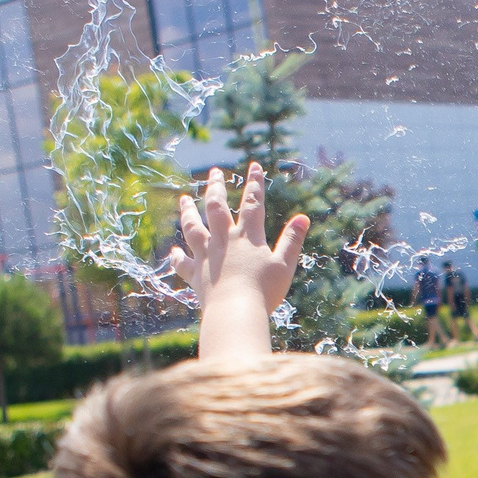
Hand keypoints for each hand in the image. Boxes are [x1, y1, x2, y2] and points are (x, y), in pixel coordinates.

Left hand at [169, 164, 310, 315]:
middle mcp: (224, 241)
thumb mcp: (284, 265)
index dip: (254, 183)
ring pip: (193, 227)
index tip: (254, 166)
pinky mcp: (196, 275)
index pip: (252, 203)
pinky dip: (177, 256)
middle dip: (215, 187)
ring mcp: (207, 256)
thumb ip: (292, 240)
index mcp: (248, 237)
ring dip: (188, 211)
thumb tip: (303, 218)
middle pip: (216, 207)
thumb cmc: (264, 291)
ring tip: (183, 199)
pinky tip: (174, 250)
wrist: (236, 312)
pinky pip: (183, 263)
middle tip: (214, 172)